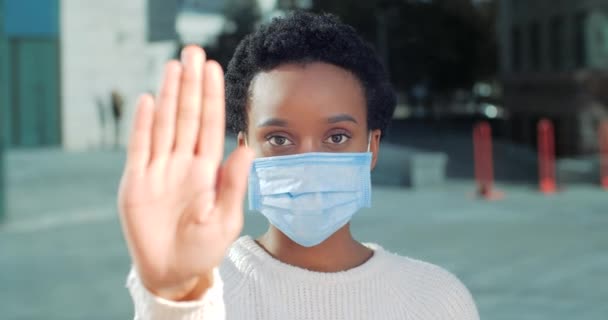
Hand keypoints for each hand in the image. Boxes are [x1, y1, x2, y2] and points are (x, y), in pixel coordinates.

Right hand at [117, 46, 253, 300]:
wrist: (174, 272)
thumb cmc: (204, 248)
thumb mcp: (226, 219)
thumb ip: (234, 184)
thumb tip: (245, 147)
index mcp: (207, 170)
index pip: (210, 125)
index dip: (212, 97)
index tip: (215, 70)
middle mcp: (183, 163)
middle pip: (186, 116)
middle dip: (190, 85)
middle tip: (193, 52)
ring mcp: (159, 170)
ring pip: (164, 125)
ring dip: (168, 96)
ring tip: (173, 66)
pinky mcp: (136, 183)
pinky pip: (140, 148)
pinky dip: (142, 125)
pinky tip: (147, 100)